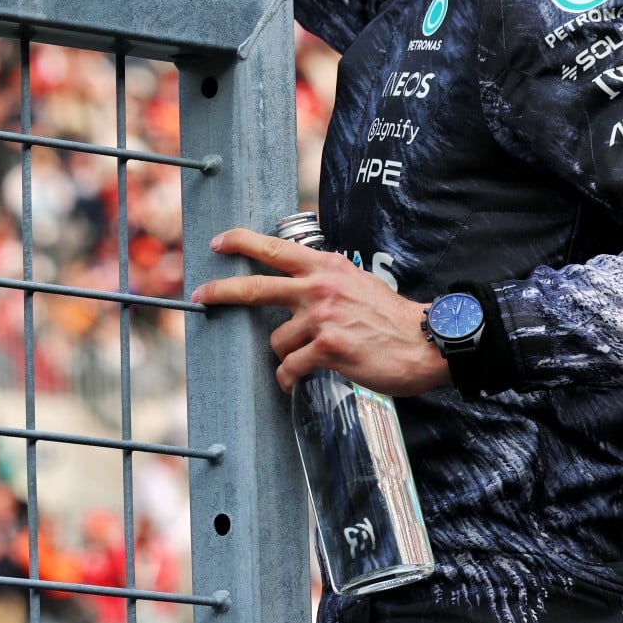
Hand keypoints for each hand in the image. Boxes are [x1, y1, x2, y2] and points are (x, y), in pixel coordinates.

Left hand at [192, 228, 449, 396]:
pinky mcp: (328, 349)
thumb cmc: (390, 316)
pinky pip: (290, 369)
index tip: (217, 242)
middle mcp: (319, 288)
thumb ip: (323, 278)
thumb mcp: (354, 281)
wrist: (425, 342)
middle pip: (255, 287)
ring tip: (310, 359)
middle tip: (198, 295)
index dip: (240, 242)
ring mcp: (322, 318)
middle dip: (220, 291)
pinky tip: (299, 381)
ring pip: (277, 342)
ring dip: (286, 356)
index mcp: (325, 266)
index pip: (273, 248)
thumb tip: (295, 279)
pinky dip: (290, 378)